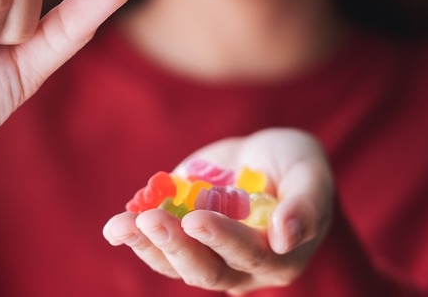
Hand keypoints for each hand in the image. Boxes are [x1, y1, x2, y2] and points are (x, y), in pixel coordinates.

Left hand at [103, 128, 334, 294]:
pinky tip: (116, 226)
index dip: (223, 239)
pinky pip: (157, 248)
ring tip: (119, 227)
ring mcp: (208, 256)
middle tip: (151, 220)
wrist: (264, 156)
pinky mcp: (182, 240)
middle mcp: (242, 268)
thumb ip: (305, 205)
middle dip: (176, 246)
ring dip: (146, 246)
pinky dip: (135, 237)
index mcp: (280, 258)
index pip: (249, 255)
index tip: (196, 218)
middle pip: (207, 271)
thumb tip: (285, 237)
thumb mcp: (311, 174)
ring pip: (175, 265)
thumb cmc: (296, 164)